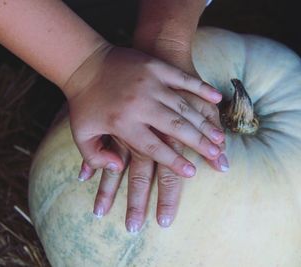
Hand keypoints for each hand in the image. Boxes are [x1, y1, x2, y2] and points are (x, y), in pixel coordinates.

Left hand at [65, 43, 222, 178]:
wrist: (83, 62)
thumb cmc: (83, 102)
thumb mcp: (81, 134)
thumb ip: (95, 158)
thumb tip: (119, 169)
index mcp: (122, 123)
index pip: (153, 148)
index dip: (173, 161)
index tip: (191, 172)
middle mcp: (140, 104)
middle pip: (175, 128)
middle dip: (198, 143)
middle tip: (215, 155)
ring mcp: (150, 83)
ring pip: (184, 107)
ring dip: (204, 122)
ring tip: (219, 137)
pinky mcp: (156, 67)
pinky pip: (184, 79)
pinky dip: (202, 89)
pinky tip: (217, 99)